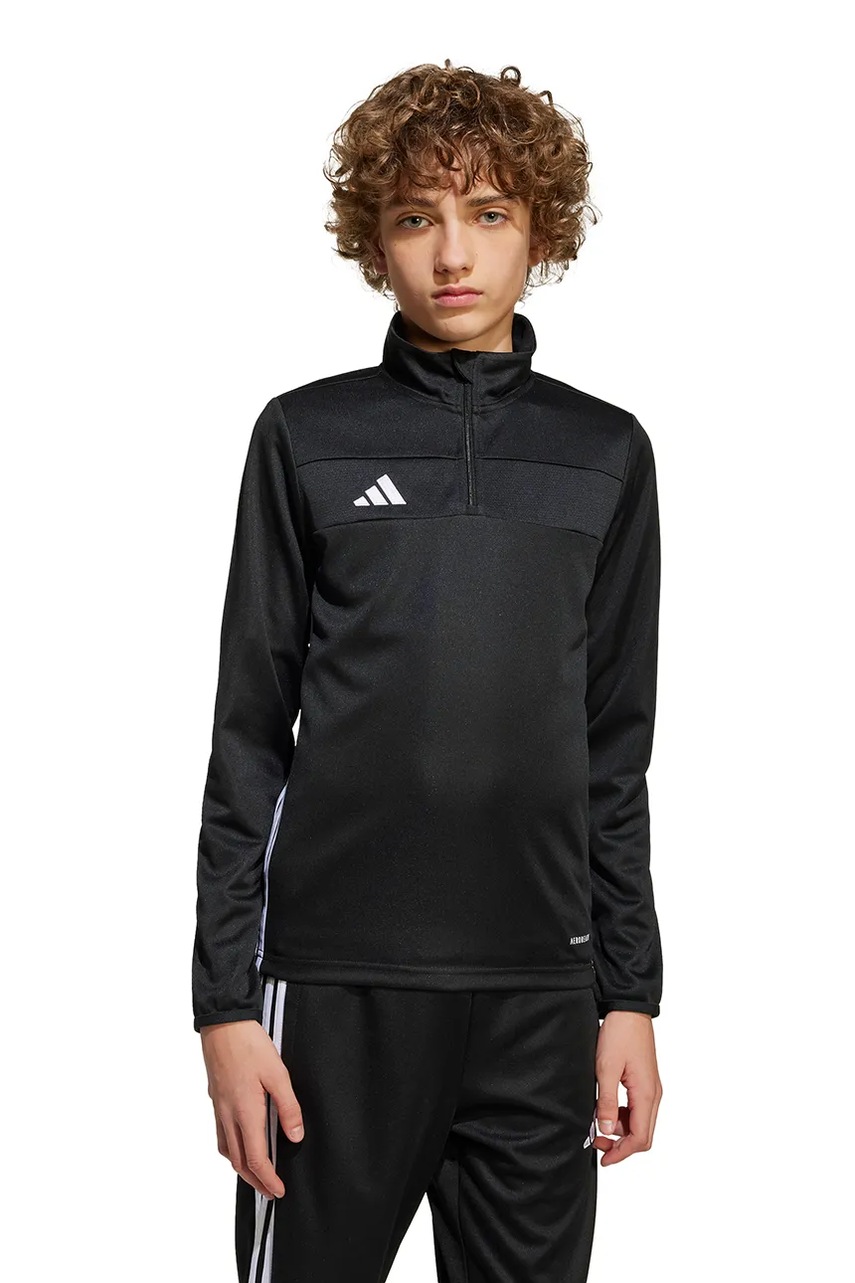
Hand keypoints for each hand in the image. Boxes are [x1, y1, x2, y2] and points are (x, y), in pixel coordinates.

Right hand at [200, 1019, 304, 1198]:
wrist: (223, 1024)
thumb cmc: (250, 1045)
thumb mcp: (278, 1073)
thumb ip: (288, 1107)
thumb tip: (295, 1136)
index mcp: (245, 1112)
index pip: (254, 1159)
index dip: (267, 1179)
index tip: (278, 1191)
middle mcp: (228, 1115)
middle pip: (237, 1161)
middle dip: (254, 1181)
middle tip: (270, 1191)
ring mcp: (219, 1108)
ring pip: (226, 1149)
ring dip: (241, 1168)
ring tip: (257, 1173)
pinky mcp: (216, 1099)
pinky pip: (221, 1134)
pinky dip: (231, 1149)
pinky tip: (241, 1142)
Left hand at [593, 1011, 661, 1165]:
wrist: (629, 1010)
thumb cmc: (619, 1034)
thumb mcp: (605, 1069)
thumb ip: (606, 1102)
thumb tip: (605, 1130)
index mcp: (646, 1095)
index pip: (640, 1138)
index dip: (622, 1153)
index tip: (604, 1159)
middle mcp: (654, 1095)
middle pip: (642, 1134)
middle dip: (621, 1144)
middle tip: (596, 1143)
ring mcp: (651, 1088)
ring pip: (640, 1122)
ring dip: (620, 1129)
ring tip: (597, 1123)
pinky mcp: (646, 1082)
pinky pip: (637, 1109)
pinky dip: (623, 1116)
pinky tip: (606, 1109)